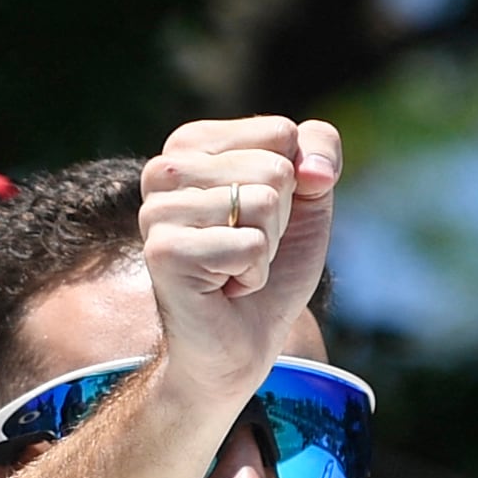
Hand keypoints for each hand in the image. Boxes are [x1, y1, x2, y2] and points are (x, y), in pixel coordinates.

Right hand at [138, 115, 342, 403]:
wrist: (240, 345)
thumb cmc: (268, 268)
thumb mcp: (309, 199)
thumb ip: (319, 152)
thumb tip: (311, 170)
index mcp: (192, 144)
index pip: (282, 132)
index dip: (295, 184)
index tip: (259, 218)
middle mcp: (164, 169)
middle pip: (275, 169)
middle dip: (279, 222)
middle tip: (245, 251)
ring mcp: (157, 210)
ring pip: (263, 204)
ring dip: (265, 250)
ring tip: (233, 269)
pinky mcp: (164, 251)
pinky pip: (249, 246)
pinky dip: (253, 276)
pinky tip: (225, 288)